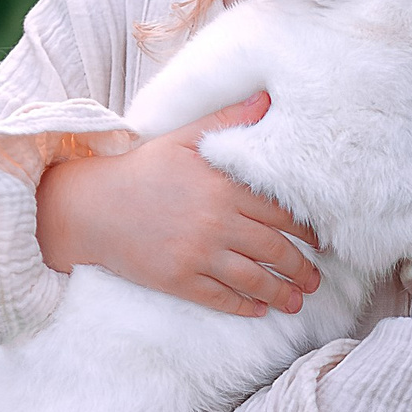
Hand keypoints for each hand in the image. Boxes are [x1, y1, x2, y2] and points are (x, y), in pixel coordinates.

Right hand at [35, 93, 320, 316]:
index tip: (321, 240)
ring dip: (281, 293)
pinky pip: (221, 298)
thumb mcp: (184, 138)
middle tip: (316, 278)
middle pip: (274, 249)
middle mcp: (216, 222)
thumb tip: (267, 100)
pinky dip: (244, 307)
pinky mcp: (179, 280)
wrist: (90, 207)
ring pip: (254, 279)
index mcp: (223, 186)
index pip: (279, 211)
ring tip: (297, 301)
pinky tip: (259, 311)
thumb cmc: (141, 169)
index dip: (305, 228)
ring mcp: (198, 254)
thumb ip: (229, 120)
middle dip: (301, 267)